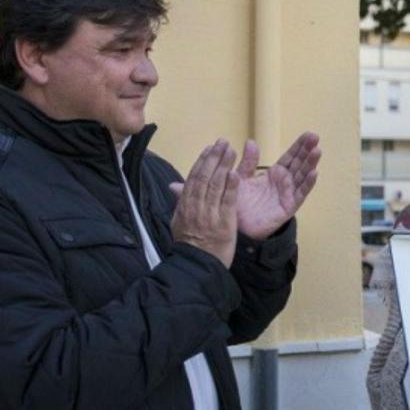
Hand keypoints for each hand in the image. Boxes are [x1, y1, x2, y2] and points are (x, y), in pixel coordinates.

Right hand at [169, 140, 239, 268]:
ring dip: (224, 166)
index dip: (202, 161)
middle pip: (204, 177)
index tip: (209, 148)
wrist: (197, 265)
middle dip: (214, 158)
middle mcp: (196, 207)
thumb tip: (173, 186)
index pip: (193, 178)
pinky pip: (227, 202)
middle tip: (223, 143)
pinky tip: (235, 174)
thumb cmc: (190, 244)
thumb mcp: (179, 221)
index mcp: (185, 205)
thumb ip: (180, 202)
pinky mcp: (224, 223)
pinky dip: (231, 187)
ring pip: (216, 186)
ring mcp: (209, 215)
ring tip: (231, 151)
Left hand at [235, 132, 320, 239]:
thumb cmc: (239, 203)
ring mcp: (288, 194)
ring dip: (311, 164)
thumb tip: (251, 142)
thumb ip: (248, 162)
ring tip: (317, 151)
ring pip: (303, 176)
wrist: (235, 225)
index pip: (291, 157)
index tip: (309, 134)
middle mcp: (285, 182)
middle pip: (299, 164)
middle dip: (307, 151)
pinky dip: (308, 184)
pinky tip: (314, 173)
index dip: (299, 146)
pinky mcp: (289, 206)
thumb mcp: (241, 177)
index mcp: (275, 174)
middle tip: (315, 136)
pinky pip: (300, 194)